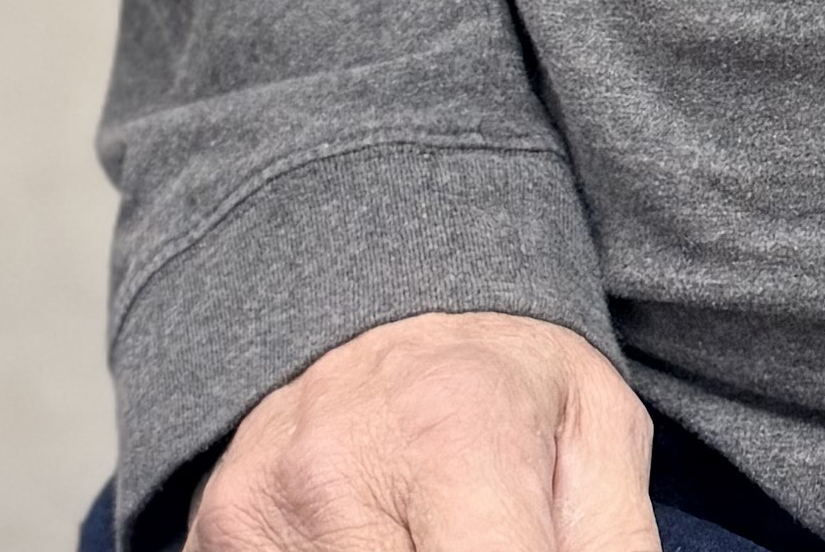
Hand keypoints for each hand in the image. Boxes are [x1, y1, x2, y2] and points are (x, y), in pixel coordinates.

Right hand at [191, 310, 656, 551]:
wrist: (380, 297)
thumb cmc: (505, 383)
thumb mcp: (596, 436)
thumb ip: (612, 544)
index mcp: (454, 435)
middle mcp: (337, 469)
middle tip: (478, 535)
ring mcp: (258, 509)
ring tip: (427, 532)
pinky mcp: (211, 539)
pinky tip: (372, 538)